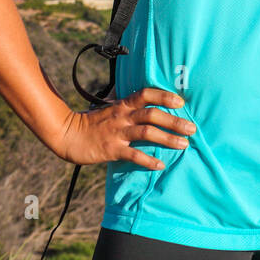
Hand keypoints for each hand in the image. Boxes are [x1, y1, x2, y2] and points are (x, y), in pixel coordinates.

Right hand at [55, 87, 194, 168]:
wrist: (67, 135)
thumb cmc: (93, 122)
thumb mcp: (111, 108)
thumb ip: (127, 105)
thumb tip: (146, 100)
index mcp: (123, 105)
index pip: (146, 94)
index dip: (164, 96)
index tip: (181, 101)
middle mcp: (123, 117)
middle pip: (152, 114)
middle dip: (174, 121)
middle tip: (192, 128)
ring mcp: (117, 133)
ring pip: (147, 133)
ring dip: (168, 139)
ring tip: (184, 145)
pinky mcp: (111, 150)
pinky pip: (133, 155)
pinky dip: (148, 160)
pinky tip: (160, 165)